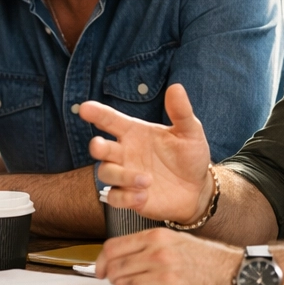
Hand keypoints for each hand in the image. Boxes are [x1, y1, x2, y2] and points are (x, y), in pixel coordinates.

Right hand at [79, 84, 210, 224]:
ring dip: (122, 176)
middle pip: (100, 148)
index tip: (85, 108)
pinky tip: (143, 195)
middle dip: (97, 146)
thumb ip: (181, 112)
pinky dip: (126, 197)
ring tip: (147, 180)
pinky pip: (115, 197)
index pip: (111, 120)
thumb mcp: (190, 132)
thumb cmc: (190, 156)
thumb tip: (176, 87)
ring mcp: (125, 175)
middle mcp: (125, 152)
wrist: (198, 188)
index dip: (97, 113)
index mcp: (135, 132)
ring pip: (106, 173)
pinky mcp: (129, 196)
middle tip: (100, 146)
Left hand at [97, 228, 242, 284]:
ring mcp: (164, 278)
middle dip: (115, 279)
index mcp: (158, 237)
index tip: (101, 270)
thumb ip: (147, 245)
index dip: (101, 262)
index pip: (112, 248)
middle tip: (125, 282)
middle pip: (115, 269)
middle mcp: (159, 255)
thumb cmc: (206, 259)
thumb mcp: (177, 240)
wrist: (235, 275)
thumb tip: (114, 258)